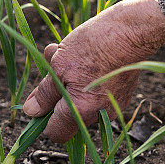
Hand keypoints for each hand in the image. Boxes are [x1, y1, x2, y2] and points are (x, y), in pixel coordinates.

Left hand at [23, 0, 164, 142]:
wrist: (132, 31)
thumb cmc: (94, 44)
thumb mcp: (59, 64)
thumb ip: (45, 93)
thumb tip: (31, 112)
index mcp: (81, 111)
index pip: (56, 132)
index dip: (43, 119)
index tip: (39, 99)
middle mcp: (100, 116)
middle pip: (68, 115)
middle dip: (57, 92)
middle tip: (53, 64)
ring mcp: (114, 106)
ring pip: (82, 102)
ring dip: (70, 82)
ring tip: (69, 54)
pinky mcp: (122, 95)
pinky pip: (96, 94)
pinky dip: (87, 80)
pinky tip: (87, 57)